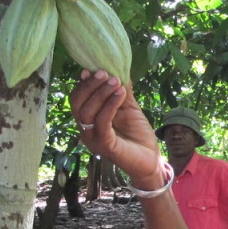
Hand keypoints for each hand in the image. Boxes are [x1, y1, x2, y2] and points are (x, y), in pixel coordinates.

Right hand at [70, 71, 162, 185]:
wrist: (150, 160)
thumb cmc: (138, 135)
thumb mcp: (129, 108)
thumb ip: (122, 91)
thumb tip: (120, 68)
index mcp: (89, 120)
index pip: (77, 99)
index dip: (83, 84)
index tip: (93, 68)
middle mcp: (86, 130)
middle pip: (77, 104)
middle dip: (90, 86)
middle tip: (105, 73)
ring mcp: (93, 139)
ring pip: (87, 112)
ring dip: (101, 93)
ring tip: (116, 81)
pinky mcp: (104, 145)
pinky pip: (102, 122)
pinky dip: (110, 105)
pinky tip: (121, 94)